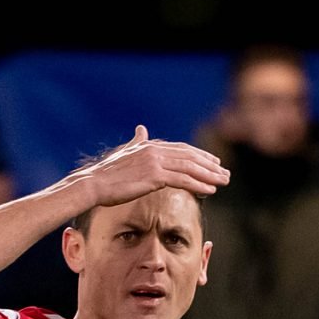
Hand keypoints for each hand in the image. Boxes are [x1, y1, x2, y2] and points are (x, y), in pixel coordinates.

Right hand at [68, 124, 227, 212]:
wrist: (93, 184)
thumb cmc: (105, 174)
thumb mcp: (124, 153)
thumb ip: (136, 141)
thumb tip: (141, 128)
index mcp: (150, 145)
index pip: (181, 149)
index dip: (199, 155)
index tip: (213, 162)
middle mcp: (155, 150)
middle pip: (190, 156)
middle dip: (210, 165)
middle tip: (225, 172)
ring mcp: (155, 162)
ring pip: (190, 168)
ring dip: (210, 175)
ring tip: (223, 181)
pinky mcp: (154, 176)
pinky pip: (183, 180)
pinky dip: (199, 184)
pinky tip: (210, 190)